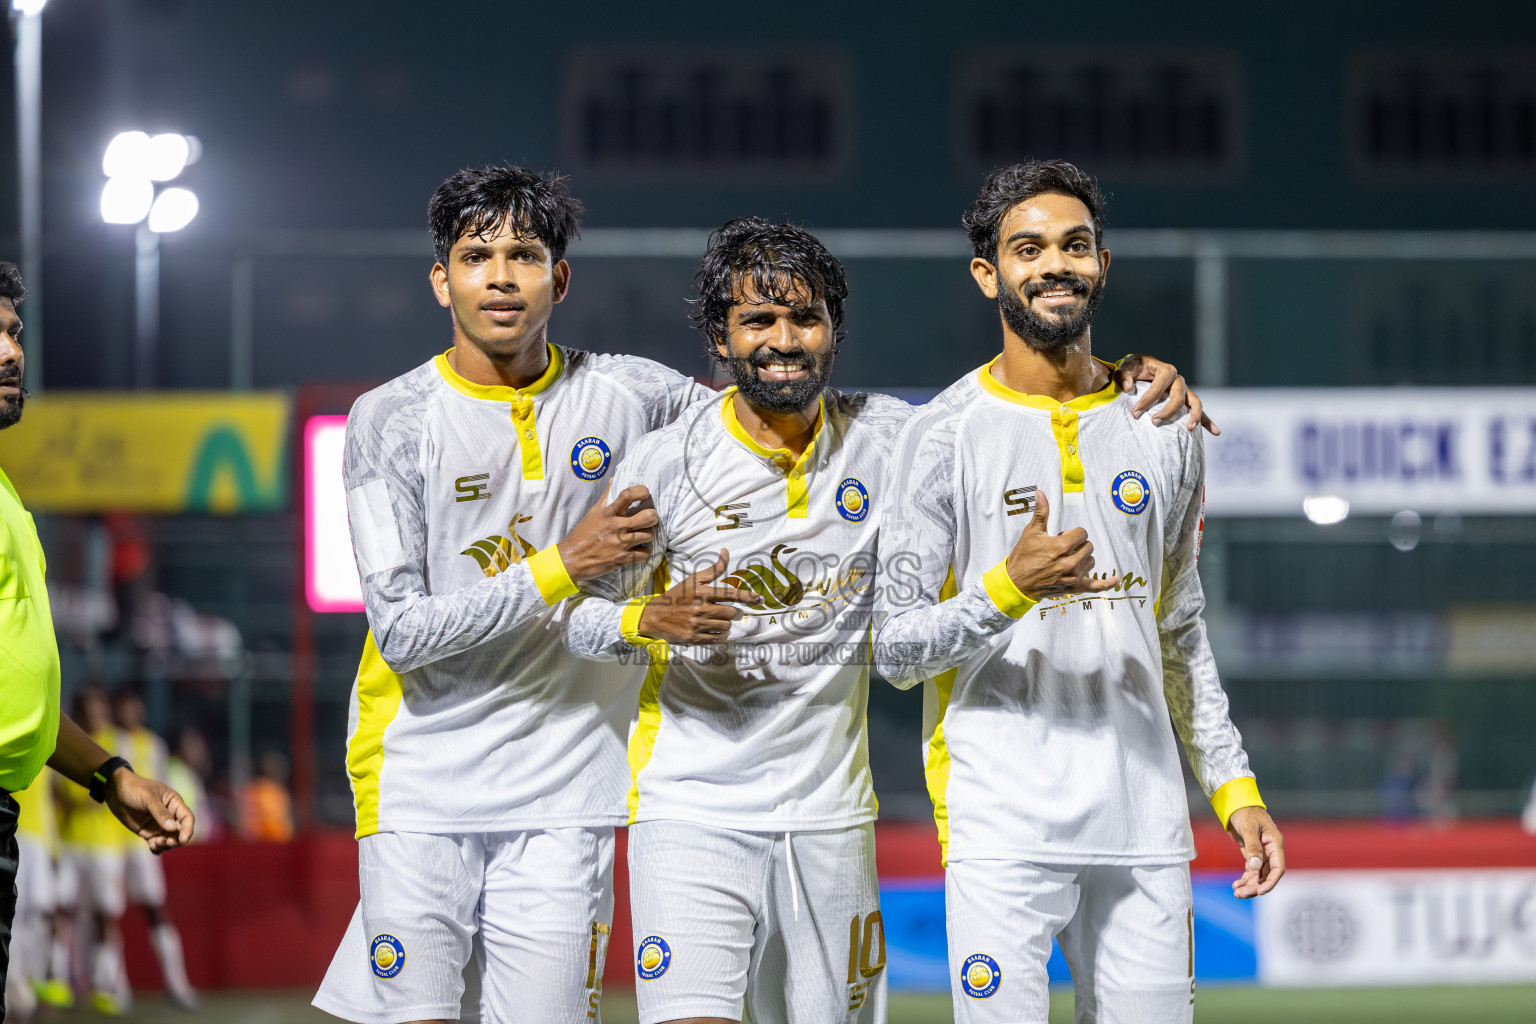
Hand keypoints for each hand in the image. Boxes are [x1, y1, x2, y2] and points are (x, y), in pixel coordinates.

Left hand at [105, 768, 194, 853]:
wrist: (116, 791)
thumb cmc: (135, 788)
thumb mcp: (148, 798)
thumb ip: (160, 813)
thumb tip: (172, 828)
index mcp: (174, 803)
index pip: (187, 818)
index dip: (187, 830)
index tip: (182, 840)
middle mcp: (170, 815)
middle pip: (180, 832)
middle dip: (176, 840)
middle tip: (166, 843)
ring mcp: (159, 825)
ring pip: (170, 840)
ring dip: (166, 845)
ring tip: (154, 843)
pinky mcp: (148, 832)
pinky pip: (157, 843)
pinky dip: (157, 848)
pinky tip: (152, 846)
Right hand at [557, 485, 659, 580]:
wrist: (571, 559)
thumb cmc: (582, 535)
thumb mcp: (593, 513)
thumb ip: (606, 497)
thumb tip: (614, 480)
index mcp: (608, 513)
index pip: (628, 495)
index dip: (642, 491)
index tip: (645, 493)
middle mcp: (616, 527)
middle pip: (648, 517)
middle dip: (652, 516)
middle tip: (649, 519)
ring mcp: (620, 544)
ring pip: (650, 535)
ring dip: (649, 535)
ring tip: (643, 535)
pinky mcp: (622, 559)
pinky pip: (645, 554)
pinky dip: (644, 553)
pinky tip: (638, 550)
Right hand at [636, 550, 762, 643]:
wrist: (654, 616)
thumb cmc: (676, 597)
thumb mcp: (693, 580)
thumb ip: (713, 569)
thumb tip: (726, 552)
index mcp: (701, 592)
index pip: (730, 593)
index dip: (748, 596)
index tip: (760, 599)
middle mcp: (700, 608)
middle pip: (731, 613)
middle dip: (736, 613)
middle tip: (732, 612)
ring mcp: (696, 624)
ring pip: (726, 626)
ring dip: (727, 624)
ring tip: (720, 620)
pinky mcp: (693, 638)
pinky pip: (717, 638)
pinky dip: (721, 635)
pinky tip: (717, 630)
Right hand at [1005, 491, 1119, 599]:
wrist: (1016, 582)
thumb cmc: (1023, 557)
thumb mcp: (1031, 532)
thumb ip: (1041, 512)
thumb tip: (1040, 493)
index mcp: (1062, 546)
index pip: (1082, 533)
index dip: (1072, 533)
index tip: (1060, 537)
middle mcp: (1071, 561)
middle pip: (1088, 546)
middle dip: (1077, 545)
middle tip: (1060, 550)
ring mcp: (1074, 575)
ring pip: (1091, 561)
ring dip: (1083, 559)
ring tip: (1065, 561)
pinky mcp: (1075, 587)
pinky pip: (1096, 586)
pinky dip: (1107, 583)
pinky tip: (1116, 579)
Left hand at [1115, 354, 1218, 434]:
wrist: (1143, 367)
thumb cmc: (1135, 368)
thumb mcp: (1128, 367)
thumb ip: (1124, 375)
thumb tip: (1128, 387)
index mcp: (1166, 370)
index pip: (1158, 388)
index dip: (1146, 401)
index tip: (1135, 413)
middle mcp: (1178, 379)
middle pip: (1178, 397)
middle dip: (1167, 411)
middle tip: (1154, 422)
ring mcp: (1184, 390)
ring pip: (1195, 403)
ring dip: (1195, 416)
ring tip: (1189, 429)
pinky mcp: (1185, 399)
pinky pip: (1198, 410)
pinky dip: (1208, 421)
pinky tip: (1215, 432)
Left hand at [1227, 805, 1284, 897]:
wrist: (1236, 804)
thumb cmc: (1245, 812)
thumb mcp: (1249, 828)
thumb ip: (1253, 847)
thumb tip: (1255, 866)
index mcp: (1275, 844)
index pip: (1278, 868)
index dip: (1271, 882)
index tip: (1260, 891)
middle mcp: (1270, 851)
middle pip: (1267, 875)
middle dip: (1256, 886)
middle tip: (1241, 894)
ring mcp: (1262, 854)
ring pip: (1259, 875)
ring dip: (1249, 885)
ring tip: (1237, 893)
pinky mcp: (1252, 854)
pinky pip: (1251, 871)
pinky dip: (1245, 879)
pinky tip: (1236, 886)